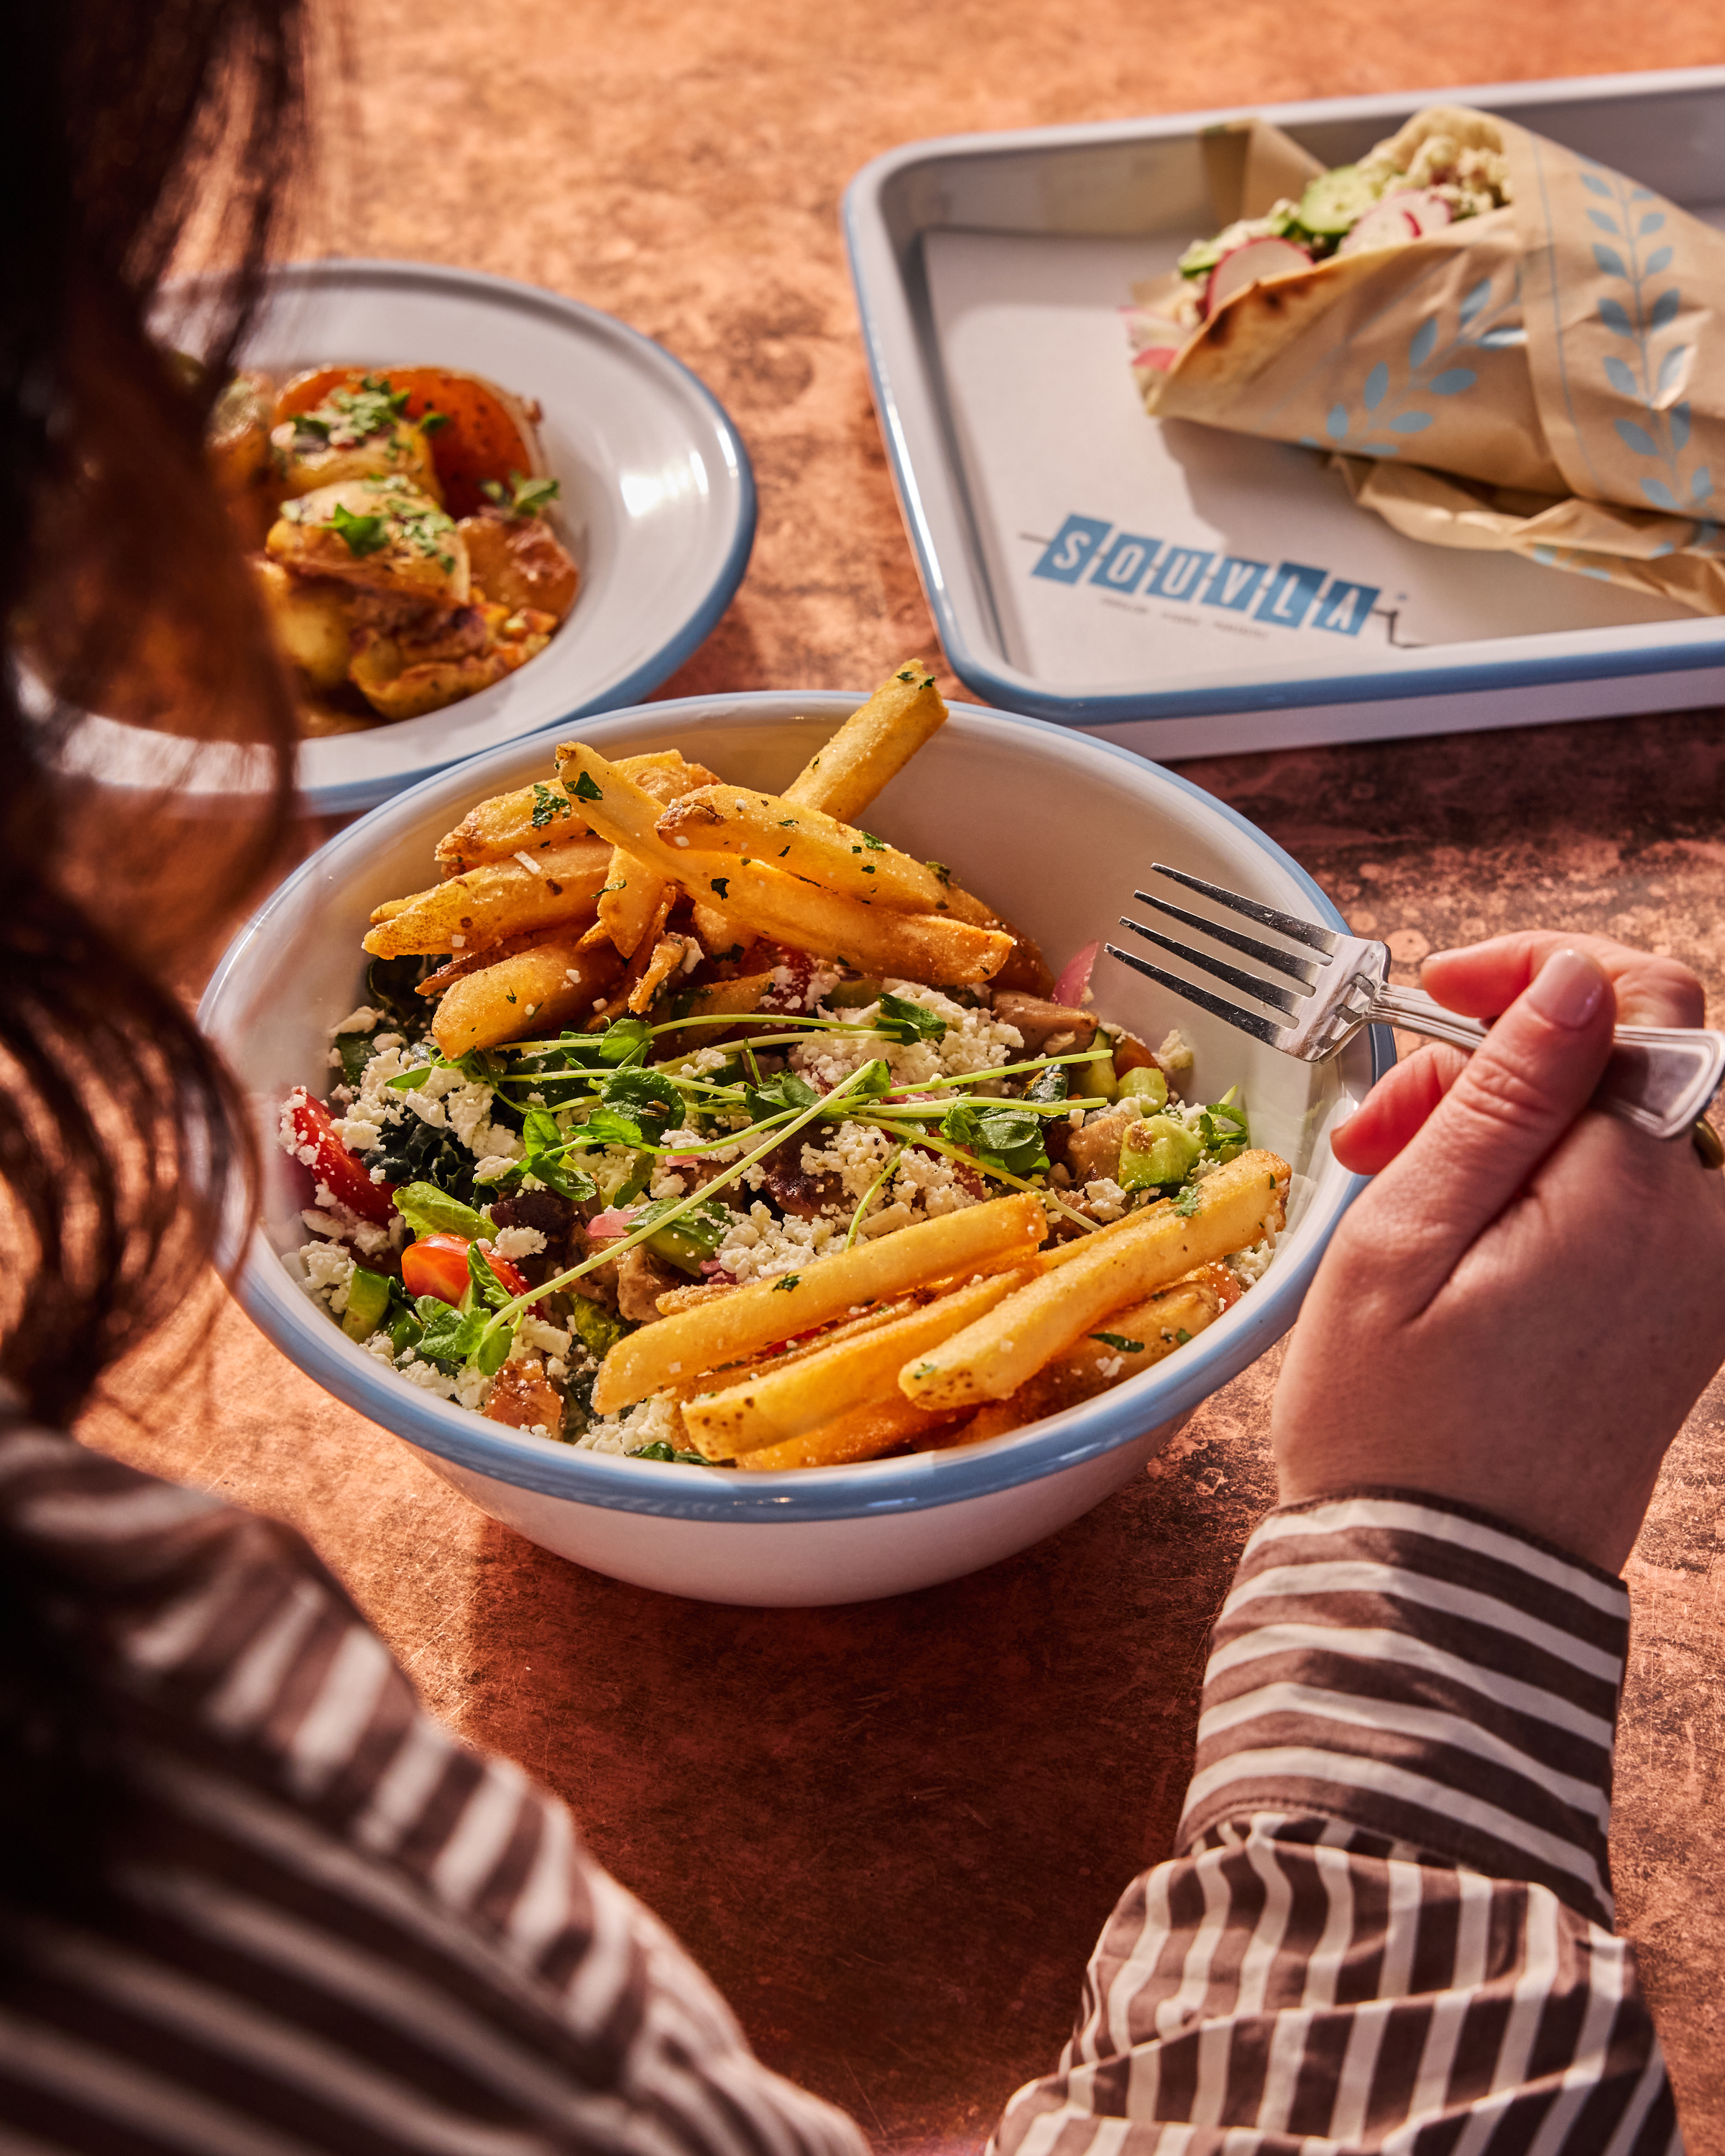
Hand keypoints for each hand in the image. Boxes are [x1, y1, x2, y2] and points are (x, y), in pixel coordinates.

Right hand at [1272, 933, 1724, 1571]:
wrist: (1439, 1588)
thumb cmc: (1394, 1429)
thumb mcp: (1408, 1240)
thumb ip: (1503, 1098)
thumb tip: (1577, 981)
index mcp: (1638, 1201)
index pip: (1642, 1002)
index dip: (1537, 973)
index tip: (1443, 992)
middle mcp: (1703, 1234)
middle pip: (1625, 1064)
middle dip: (1498, 1065)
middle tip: (1379, 1133)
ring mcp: (1702, 1281)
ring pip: (1620, 1128)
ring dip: (1512, 1127)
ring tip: (1402, 1191)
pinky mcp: (1683, 1317)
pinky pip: (1629, 1199)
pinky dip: (1545, 1186)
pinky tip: (1457, 1234)